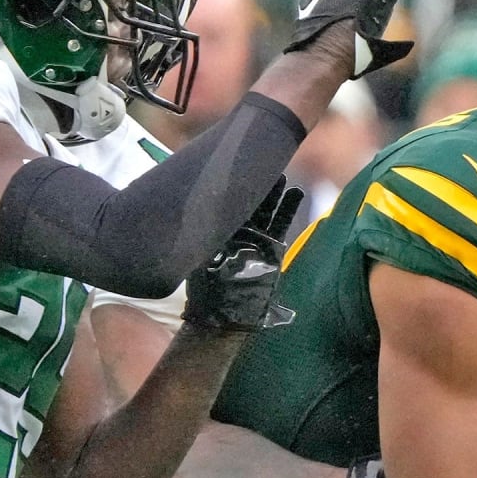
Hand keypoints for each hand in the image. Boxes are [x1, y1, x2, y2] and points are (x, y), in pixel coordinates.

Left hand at [181, 177, 302, 331]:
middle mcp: (237, 232)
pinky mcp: (272, 249)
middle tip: (262, 162)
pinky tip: (295, 193)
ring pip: (267, 210)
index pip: (225, 201)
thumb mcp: (196, 256)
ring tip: (280, 175)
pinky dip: (288, 209)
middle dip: (256, 184)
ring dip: (274, 193)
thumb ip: (197, 237)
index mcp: (218, 231)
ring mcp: (256, 240)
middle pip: (249, 202)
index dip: (231, 184)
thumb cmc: (205, 290)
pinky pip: (281, 225)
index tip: (235, 165)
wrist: (223, 315)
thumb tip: (180, 208)